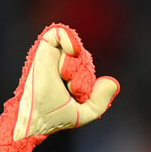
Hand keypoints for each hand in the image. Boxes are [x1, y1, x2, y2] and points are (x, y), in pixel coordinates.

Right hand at [0, 23, 119, 151]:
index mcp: (70, 76)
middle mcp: (61, 63)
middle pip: (84, 59)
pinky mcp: (44, 48)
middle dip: (83, 76)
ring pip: (76, 49)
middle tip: (72, 89)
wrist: (37, 119)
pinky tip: (74, 51)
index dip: (87, 82)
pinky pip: (61, 32)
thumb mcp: (86, 113)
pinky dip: (70, 38)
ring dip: (76, 65)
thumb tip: (113, 81)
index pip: (88, 68)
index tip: (77, 95)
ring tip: (66, 78)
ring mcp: (52, 55)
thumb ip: (102, 100)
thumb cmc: (56, 117)